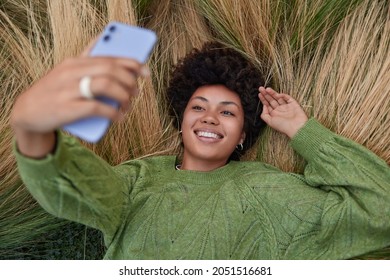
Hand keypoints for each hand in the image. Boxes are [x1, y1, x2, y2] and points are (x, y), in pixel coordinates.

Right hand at [11, 39, 146, 156]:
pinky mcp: (67, 108)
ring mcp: (69, 90)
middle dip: (129, 81)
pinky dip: (113, 113)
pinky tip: (119, 117)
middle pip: (110, 70)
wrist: (27, 112)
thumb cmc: (54, 91)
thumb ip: (86, 60)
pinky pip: (97, 108)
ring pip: (106, 85)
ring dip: (123, 96)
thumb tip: (104, 43)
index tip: (145, 72)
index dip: (131, 64)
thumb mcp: (67, 72)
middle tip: (136, 93)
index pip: (109, 57)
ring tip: (128, 105)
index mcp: (75, 62)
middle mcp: (72, 72)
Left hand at [258, 87, 307, 137]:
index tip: (259, 94)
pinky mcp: (293, 104)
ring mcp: (286, 107)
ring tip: (267, 89)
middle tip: (261, 88)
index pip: (267, 105)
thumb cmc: (283, 126)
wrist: (296, 127)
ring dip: (273, 93)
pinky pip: (287, 98)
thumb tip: (264, 106)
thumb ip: (264, 115)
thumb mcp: (270, 122)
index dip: (263, 99)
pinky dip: (283, 95)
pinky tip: (278, 95)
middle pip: (272, 100)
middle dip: (266, 94)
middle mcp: (280, 110)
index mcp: (274, 115)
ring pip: (278, 98)